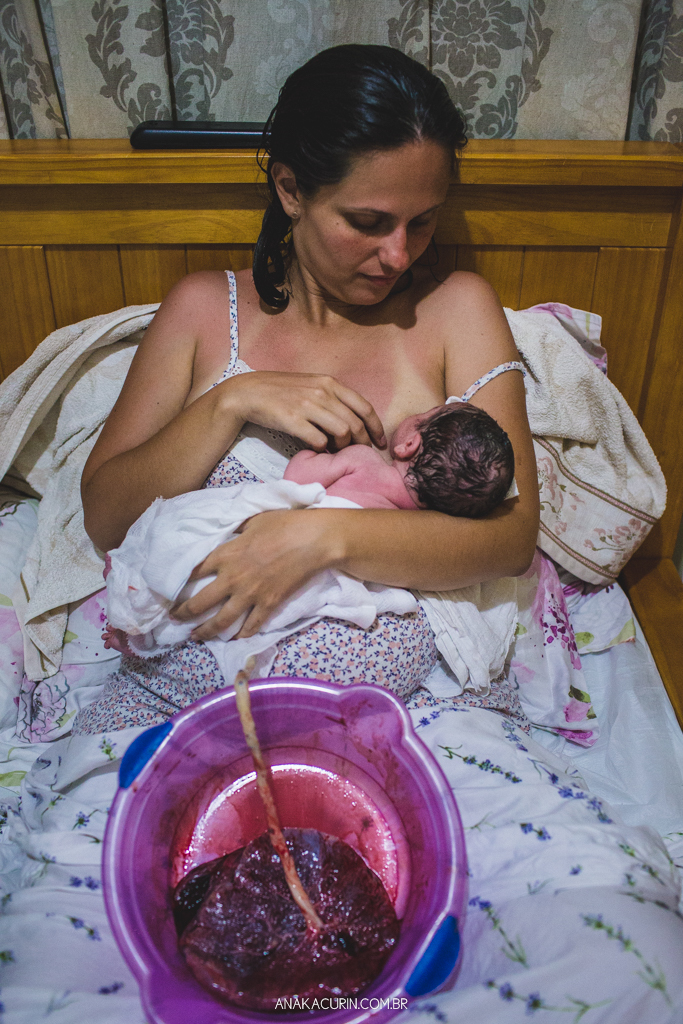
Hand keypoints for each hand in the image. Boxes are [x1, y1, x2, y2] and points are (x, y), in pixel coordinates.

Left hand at [171, 508, 341, 640]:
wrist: (314, 540)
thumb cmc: (284, 524)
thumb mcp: (253, 520)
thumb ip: (236, 531)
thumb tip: (229, 534)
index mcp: (226, 554)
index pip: (193, 571)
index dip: (179, 581)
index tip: (170, 589)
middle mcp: (233, 578)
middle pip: (200, 603)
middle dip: (183, 613)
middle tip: (175, 619)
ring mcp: (251, 595)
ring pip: (221, 622)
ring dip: (205, 632)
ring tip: (196, 637)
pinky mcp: (269, 605)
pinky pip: (251, 625)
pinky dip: (242, 634)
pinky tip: (234, 638)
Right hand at [224, 371, 385, 451]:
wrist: (249, 393)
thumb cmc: (281, 391)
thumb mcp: (311, 385)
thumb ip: (332, 398)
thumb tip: (352, 420)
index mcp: (330, 383)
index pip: (364, 407)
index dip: (375, 427)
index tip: (379, 442)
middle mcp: (322, 392)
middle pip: (355, 423)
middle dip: (361, 442)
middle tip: (358, 453)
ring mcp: (307, 405)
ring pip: (341, 432)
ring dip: (342, 446)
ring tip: (336, 451)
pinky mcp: (293, 420)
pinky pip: (319, 440)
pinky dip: (322, 449)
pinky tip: (317, 449)